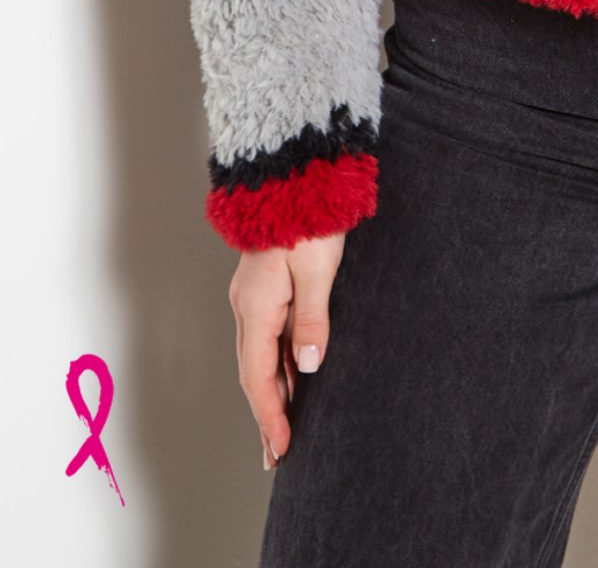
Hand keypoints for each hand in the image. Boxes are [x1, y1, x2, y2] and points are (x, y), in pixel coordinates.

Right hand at [229, 232, 345, 468]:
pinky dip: (277, 364)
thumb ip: (313, 319)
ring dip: (272, 392)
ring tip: (286, 427)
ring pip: (261, 355)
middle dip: (267, 415)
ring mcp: (255, 294)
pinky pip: (269, 336)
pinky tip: (293, 377)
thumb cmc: (308, 216)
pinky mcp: (266, 284)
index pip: (258, 376)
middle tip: (278, 455)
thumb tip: (309, 366)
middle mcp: (248, 304)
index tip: (280, 449)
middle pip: (255, 372)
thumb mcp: (317, 269)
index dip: (270, 416)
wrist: (294, 175)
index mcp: (257, 306)